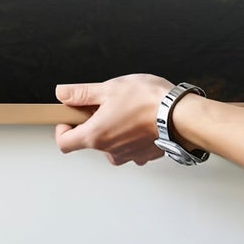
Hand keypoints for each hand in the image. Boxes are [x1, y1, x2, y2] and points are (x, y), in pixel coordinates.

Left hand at [54, 74, 173, 165]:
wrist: (180, 115)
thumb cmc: (147, 101)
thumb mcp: (109, 88)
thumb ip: (82, 93)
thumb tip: (62, 93)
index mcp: (95, 135)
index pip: (64, 143)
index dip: (62, 129)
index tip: (70, 117)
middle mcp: (109, 151)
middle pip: (90, 141)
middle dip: (93, 123)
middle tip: (106, 105)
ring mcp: (128, 155)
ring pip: (111, 145)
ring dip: (114, 130)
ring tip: (127, 110)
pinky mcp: (144, 155)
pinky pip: (131, 147)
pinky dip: (132, 135)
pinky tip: (141, 119)